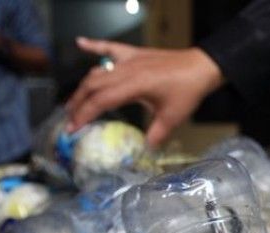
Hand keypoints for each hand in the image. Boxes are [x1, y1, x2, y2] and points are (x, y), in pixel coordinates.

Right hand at [66, 37, 224, 146]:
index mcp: (134, 85)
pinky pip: (110, 47)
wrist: (201, 67)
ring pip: (97, 71)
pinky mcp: (135, 53)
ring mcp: (129, 60)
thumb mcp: (172, 118)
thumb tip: (144, 151)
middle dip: (77, 104)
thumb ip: (156, 136)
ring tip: (73, 102)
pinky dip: (94, 45)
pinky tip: (80, 43)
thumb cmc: (188, 91)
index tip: (72, 128)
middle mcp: (126, 70)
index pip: (100, 100)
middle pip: (92, 86)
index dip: (84, 115)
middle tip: (68, 120)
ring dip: (83, 86)